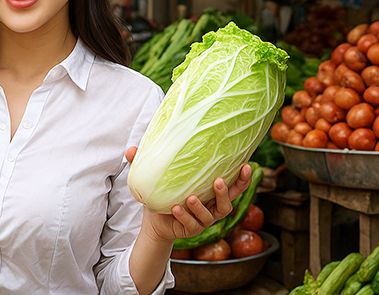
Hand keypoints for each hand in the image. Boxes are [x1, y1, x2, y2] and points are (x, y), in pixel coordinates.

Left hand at [124, 147, 252, 242]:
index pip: (234, 183)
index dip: (243, 177)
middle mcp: (212, 205)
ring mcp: (203, 219)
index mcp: (211, 190)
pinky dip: (184, 216)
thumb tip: (131, 149)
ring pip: (212, 215)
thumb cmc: (163, 194)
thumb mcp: (156, 177)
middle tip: (218, 180)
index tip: (247, 164)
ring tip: (191, 197)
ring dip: (202, 206)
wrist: (154, 220)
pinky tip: (175, 208)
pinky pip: (192, 224)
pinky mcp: (191, 229)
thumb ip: (145, 163)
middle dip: (228, 191)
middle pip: (230, 201)